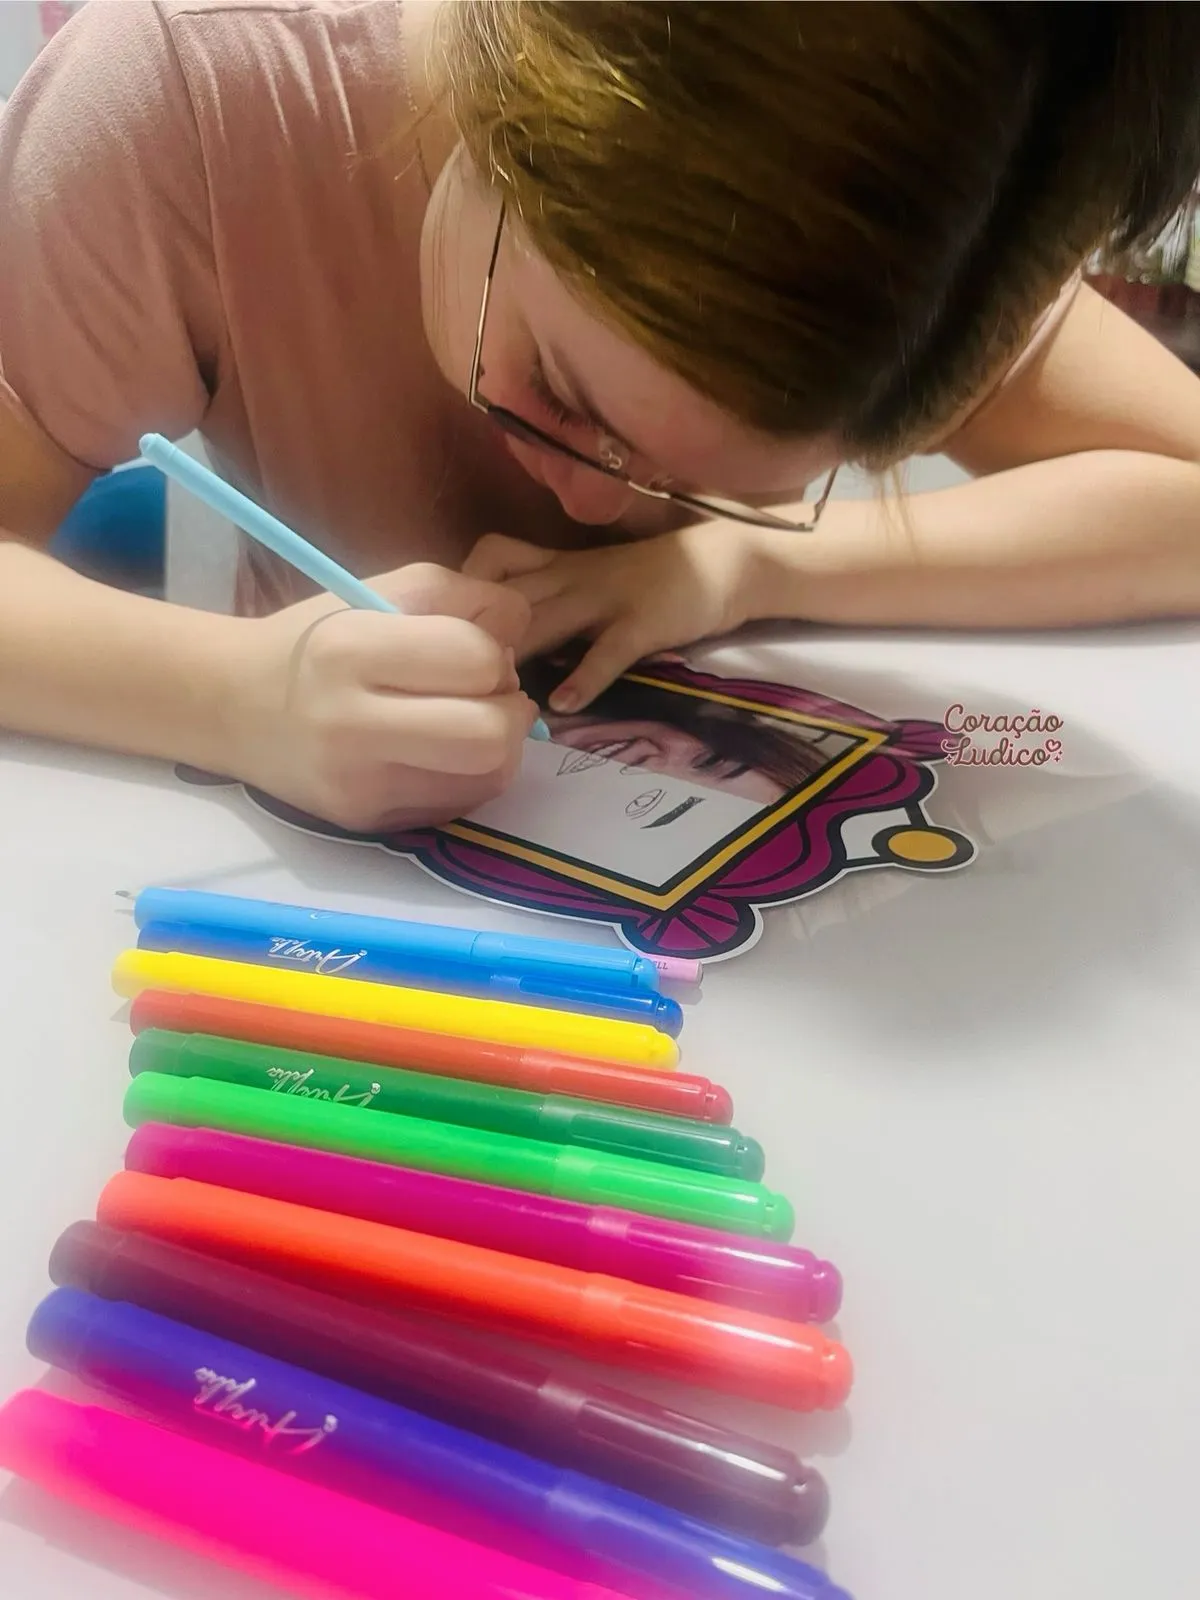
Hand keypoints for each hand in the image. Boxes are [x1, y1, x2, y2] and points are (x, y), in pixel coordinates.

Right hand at [223, 564, 537, 831]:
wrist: (235, 705)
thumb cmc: (318, 639)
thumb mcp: (384, 591)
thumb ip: (467, 596)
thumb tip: (523, 632)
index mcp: (350, 650)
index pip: (476, 659)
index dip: (493, 653)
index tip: (472, 651)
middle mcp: (350, 725)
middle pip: (490, 736)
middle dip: (510, 710)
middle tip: (489, 694)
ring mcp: (359, 786)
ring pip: (488, 779)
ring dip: (501, 746)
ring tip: (472, 720)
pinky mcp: (368, 823)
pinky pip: (461, 805)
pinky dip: (472, 775)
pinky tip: (444, 752)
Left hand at [463, 524, 759, 708]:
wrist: (723, 563)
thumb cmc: (650, 579)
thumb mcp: (590, 579)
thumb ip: (547, 602)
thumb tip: (498, 642)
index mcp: (557, 563)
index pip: (493, 556)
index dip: (460, 586)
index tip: (437, 626)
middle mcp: (572, 575)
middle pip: (506, 593)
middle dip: (472, 629)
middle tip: (442, 671)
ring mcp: (607, 596)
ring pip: (546, 618)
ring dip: (515, 654)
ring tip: (489, 693)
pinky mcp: (643, 621)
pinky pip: (608, 650)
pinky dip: (586, 677)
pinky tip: (565, 705)